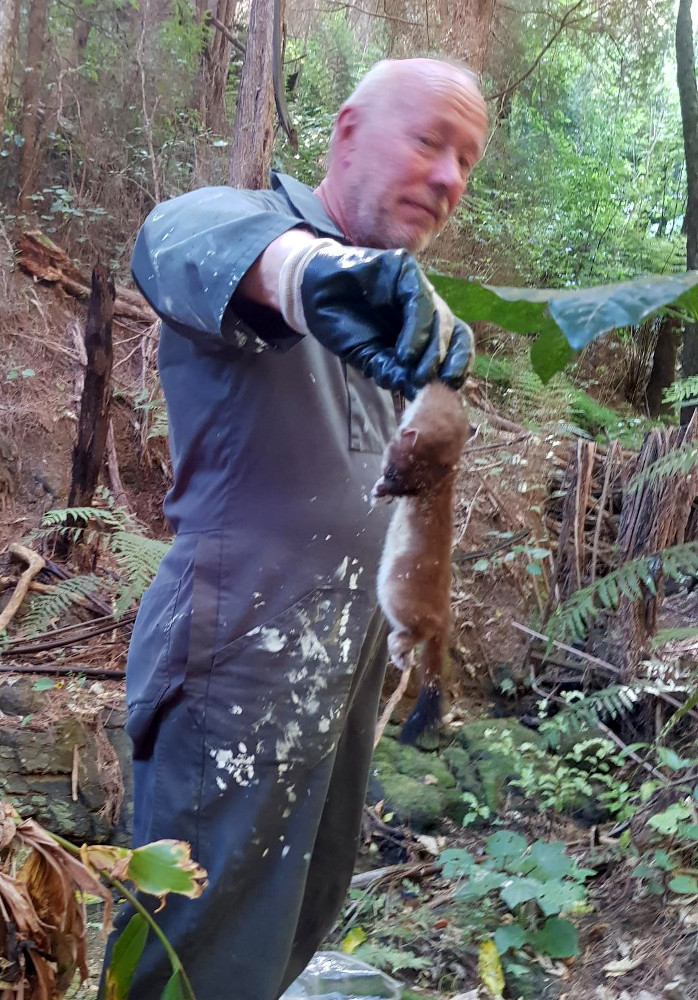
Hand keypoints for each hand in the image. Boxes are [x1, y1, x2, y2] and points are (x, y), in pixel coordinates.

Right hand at [279, 240, 472, 397]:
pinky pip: (420, 298)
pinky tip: (406, 353)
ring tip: (418, 373)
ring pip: (441, 317)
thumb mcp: (367, 356)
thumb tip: (414, 389)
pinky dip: (417, 328)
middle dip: (448, 362)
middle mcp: (425, 308)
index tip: (448, 391)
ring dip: (433, 349)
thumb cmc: (340, 324)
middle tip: (433, 385)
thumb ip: (391, 369)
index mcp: (422, 329)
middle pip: (456, 332)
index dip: (456, 368)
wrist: (309, 294)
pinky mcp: (404, 268)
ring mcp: (416, 287)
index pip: (454, 347)